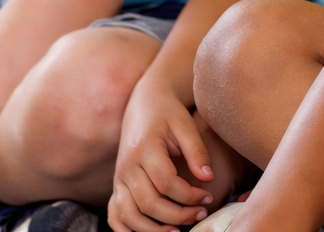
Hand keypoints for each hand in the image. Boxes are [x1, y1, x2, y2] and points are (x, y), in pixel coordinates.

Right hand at [108, 79, 217, 231]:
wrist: (144, 104)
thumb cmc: (168, 114)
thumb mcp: (185, 125)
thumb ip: (197, 151)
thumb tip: (208, 178)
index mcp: (144, 149)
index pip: (166, 183)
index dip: (189, 196)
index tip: (208, 196)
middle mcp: (126, 166)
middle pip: (149, 203)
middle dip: (177, 215)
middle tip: (199, 213)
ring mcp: (118, 178)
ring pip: (130, 214)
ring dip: (154, 229)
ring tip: (178, 230)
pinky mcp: (117, 185)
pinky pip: (115, 214)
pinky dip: (127, 230)